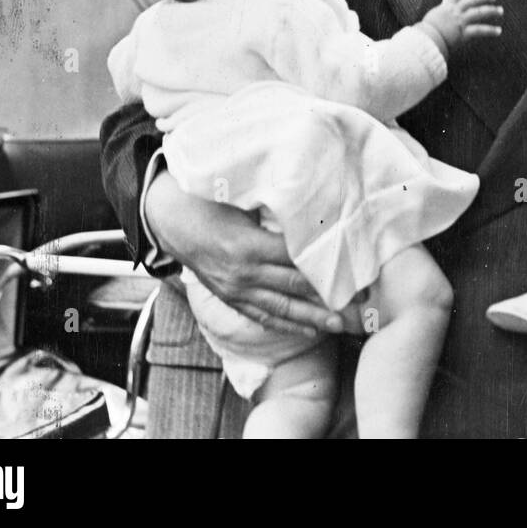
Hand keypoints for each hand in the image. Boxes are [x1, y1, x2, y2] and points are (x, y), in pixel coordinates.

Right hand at [146, 170, 359, 335]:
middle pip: (293, 288)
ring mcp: (234, 289)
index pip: (296, 260)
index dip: (325, 266)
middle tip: (358, 304)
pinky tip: (307, 330)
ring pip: (280, 308)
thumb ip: (275, 208)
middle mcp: (243, 273)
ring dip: (311, 318)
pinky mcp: (229, 297)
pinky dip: (285, 324)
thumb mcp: (241, 197)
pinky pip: (261, 316)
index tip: (354, 269)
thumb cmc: (206, 198)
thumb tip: (314, 211)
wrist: (168, 217)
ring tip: (338, 325)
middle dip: (327, 298)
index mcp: (248, 245)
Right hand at [421, 0, 502, 50]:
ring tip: (500, 11)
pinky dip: (490, 30)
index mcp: (447, 6)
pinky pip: (480, 30)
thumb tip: (445, 1)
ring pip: (479, 12)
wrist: (426, 39)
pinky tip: (498, 31)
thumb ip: (442, 8)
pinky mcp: (464, 32)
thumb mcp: (434, 15)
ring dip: (491, 11)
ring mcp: (461, 20)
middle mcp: (455, 11)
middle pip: (473, 0)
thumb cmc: (427, 30)